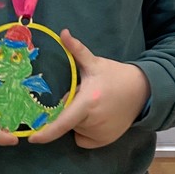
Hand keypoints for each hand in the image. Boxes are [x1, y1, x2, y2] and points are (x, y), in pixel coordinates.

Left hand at [28, 29, 149, 148]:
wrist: (143, 91)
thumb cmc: (115, 76)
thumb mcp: (95, 63)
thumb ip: (77, 50)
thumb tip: (63, 32)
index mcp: (88, 103)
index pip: (63, 122)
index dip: (46, 133)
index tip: (32, 138)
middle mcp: (94, 122)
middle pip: (68, 121)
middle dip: (69, 110)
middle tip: (82, 96)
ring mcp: (101, 134)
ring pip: (76, 130)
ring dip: (77, 121)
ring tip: (93, 105)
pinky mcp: (106, 141)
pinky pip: (84, 140)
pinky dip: (85, 131)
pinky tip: (96, 118)